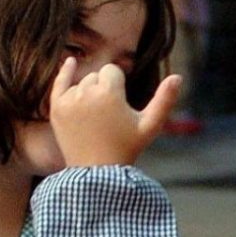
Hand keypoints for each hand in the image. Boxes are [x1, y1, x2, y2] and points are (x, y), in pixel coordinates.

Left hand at [49, 57, 183, 168]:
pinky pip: (59, 82)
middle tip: (107, 117)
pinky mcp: (57, 109)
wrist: (96, 174)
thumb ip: (165, 100)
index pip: (112, 72)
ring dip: (88, 93)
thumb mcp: (150, 126)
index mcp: (109, 92)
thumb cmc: (126, 149)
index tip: (120, 107)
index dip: (119, 87)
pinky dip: (64, 73)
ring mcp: (69, 100)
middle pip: (96, 76)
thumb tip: (178, 76)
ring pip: (81, 82)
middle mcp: (87, 91)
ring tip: (94, 119)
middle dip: (103, 89)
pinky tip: (70, 63)